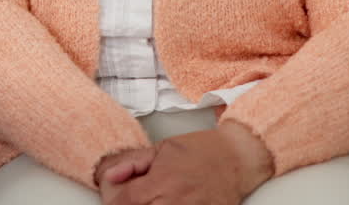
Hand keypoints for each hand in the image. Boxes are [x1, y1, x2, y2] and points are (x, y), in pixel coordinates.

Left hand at [107, 121, 272, 204]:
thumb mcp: (163, 148)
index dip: (115, 202)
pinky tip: (170, 203)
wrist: (237, 157)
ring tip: (155, 201)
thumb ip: (135, 163)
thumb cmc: (202, 150)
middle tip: (134, 201)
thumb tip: (111, 176)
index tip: (116, 200)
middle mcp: (174, 200)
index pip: (127, 201)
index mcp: (162, 181)